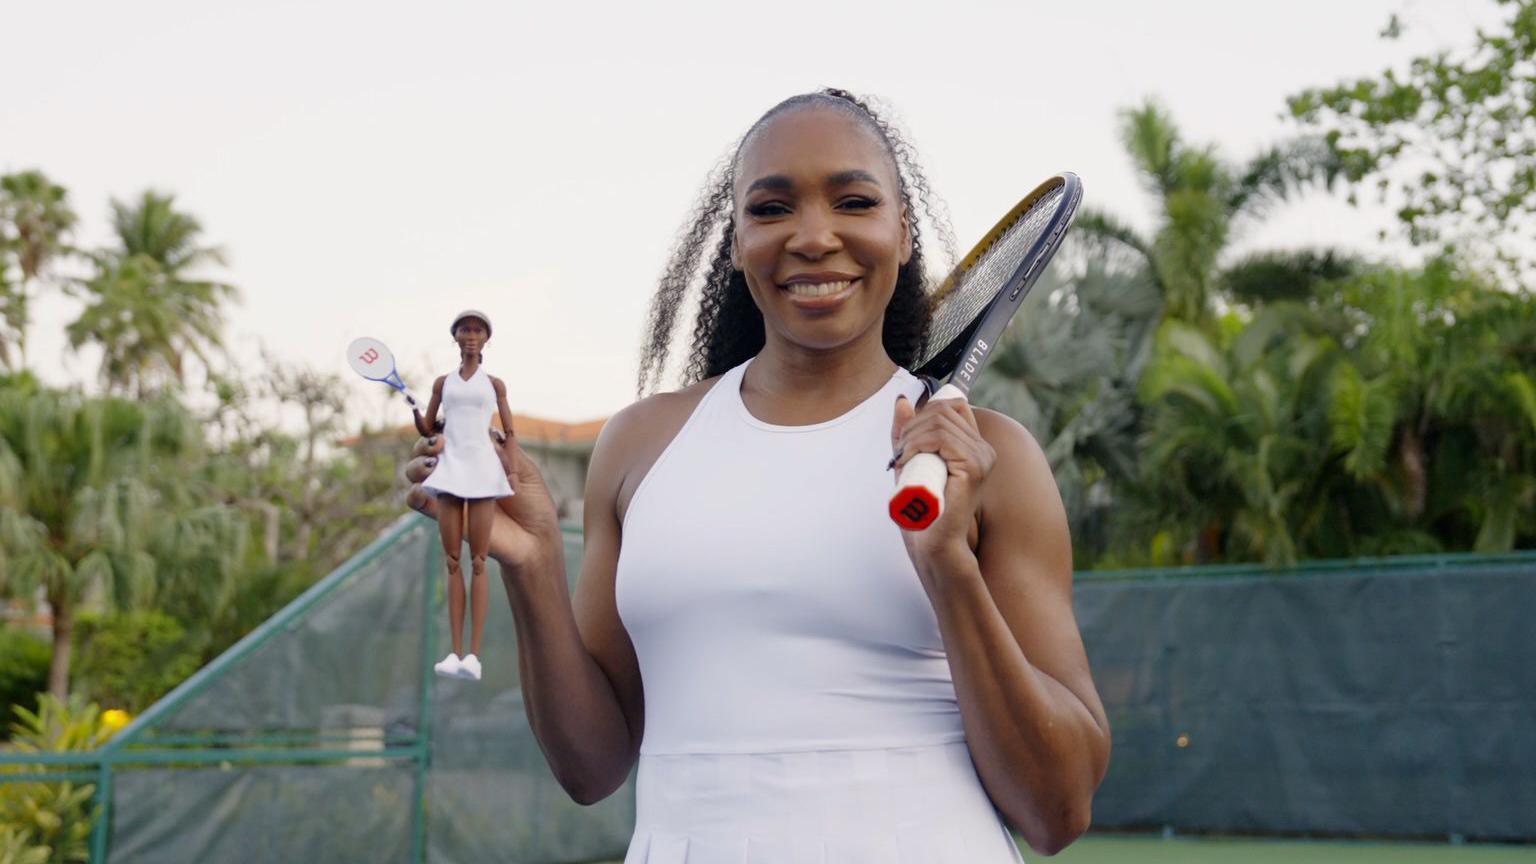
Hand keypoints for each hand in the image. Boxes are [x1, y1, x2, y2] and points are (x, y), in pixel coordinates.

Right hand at [404, 429, 562, 573]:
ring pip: (416, 473)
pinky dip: (414, 494)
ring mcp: (449, 492)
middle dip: (425, 443)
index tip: (446, 424)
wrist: (535, 538)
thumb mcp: (523, 469)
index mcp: (476, 456)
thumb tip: (483, 431)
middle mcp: (458, 471)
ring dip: (417, 464)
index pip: (449, 435)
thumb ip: (502, 450)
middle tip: (439, 443)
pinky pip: (419, 503)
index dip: (441, 426)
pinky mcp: (444, 515)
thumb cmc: (533, 501)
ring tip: (432, 464)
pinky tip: (420, 490)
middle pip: (425, 450)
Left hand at [890, 393, 994, 571]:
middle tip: (901, 451)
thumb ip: (908, 432)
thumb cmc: (924, 509)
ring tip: (904, 459)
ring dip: (912, 436)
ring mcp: (981, 457)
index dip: (926, 411)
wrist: (934, 542)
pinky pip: (941, 438)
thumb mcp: (912, 461)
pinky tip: (909, 459)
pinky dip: (918, 444)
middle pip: (943, 409)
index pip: (953, 404)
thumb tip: (902, 401)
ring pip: (939, 422)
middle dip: (913, 425)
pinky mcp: (973, 467)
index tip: (909, 435)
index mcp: (974, 446)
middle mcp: (983, 449)